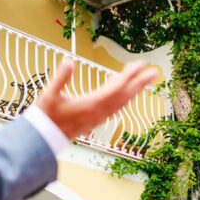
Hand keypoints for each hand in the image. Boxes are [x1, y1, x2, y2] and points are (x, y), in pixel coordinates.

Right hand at [37, 59, 159, 139]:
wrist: (45, 138)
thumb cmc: (47, 117)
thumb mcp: (50, 95)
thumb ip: (61, 78)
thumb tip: (68, 61)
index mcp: (91, 104)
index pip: (116, 88)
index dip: (129, 75)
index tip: (139, 64)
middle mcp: (99, 112)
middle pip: (125, 96)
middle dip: (140, 83)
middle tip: (155, 72)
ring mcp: (99, 118)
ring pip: (122, 103)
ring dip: (134, 91)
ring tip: (144, 81)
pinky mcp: (96, 121)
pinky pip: (116, 109)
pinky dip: (124, 99)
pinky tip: (126, 94)